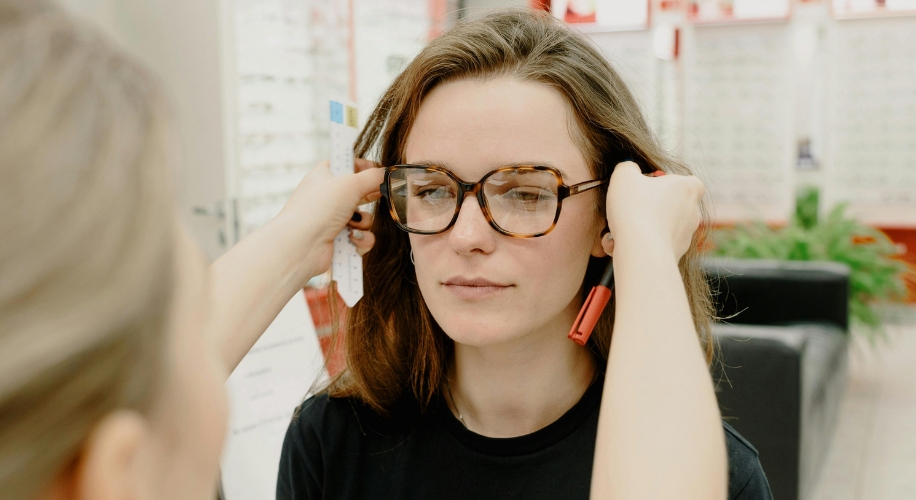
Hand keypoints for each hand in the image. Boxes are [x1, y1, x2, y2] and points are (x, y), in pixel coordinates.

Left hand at [273, 158, 383, 279]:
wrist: (300, 245)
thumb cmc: (319, 209)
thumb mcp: (350, 184)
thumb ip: (374, 177)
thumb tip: (388, 174)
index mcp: (324, 176)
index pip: (346, 164)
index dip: (362, 166)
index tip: (378, 170)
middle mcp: (327, 197)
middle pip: (357, 192)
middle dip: (369, 197)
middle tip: (377, 195)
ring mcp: (331, 220)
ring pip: (363, 218)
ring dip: (364, 223)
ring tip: (354, 226)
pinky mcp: (337, 240)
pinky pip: (360, 237)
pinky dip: (361, 239)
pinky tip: (353, 239)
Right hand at [602, 161, 703, 260]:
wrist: (641, 250)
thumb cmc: (635, 209)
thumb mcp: (623, 176)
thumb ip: (627, 167)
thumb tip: (629, 169)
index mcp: (688, 188)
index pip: (688, 181)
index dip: (667, 182)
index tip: (646, 186)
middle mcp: (692, 212)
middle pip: (670, 204)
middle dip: (648, 207)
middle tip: (628, 209)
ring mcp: (686, 235)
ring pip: (659, 227)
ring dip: (639, 227)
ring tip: (616, 232)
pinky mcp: (676, 254)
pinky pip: (654, 245)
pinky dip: (638, 244)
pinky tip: (619, 245)